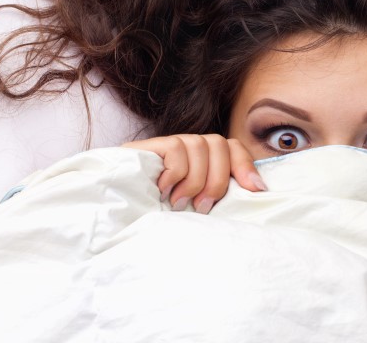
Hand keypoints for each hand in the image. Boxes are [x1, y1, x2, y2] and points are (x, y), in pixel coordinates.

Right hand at [122, 135, 265, 213]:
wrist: (109, 220)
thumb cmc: (155, 221)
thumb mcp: (194, 211)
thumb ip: (217, 197)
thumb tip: (257, 191)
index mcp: (200, 163)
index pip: (232, 147)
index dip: (246, 165)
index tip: (256, 191)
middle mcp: (185, 150)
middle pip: (220, 144)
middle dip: (218, 180)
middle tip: (203, 208)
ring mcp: (165, 146)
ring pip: (200, 144)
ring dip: (195, 179)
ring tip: (179, 203)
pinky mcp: (147, 148)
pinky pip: (177, 147)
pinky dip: (176, 172)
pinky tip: (163, 189)